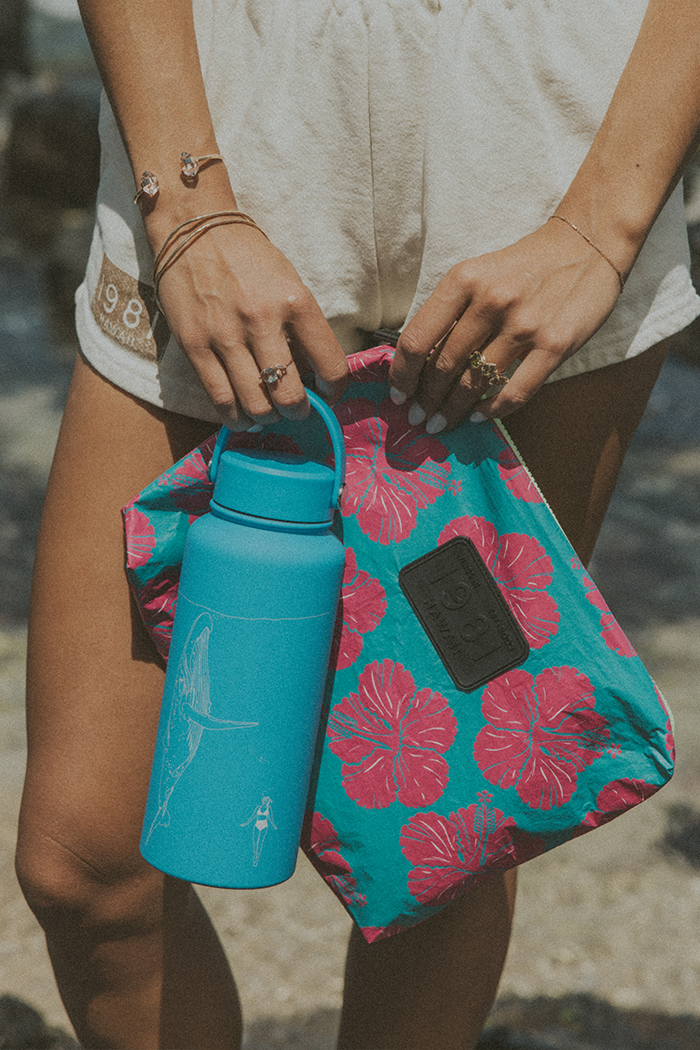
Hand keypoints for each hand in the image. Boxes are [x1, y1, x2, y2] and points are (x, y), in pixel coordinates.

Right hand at [155, 221, 348, 429]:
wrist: (194, 226)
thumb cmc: (248, 257)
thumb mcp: (289, 282)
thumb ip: (302, 327)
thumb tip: (312, 376)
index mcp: (296, 301)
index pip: (331, 365)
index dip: (334, 390)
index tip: (328, 393)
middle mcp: (262, 320)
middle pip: (290, 395)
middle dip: (298, 412)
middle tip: (297, 410)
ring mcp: (225, 334)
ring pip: (255, 404)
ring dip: (267, 418)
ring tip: (269, 413)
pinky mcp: (195, 344)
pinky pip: (220, 398)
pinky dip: (236, 416)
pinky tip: (243, 415)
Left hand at [388, 219, 622, 432]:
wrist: (586, 244)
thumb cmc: (523, 266)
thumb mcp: (477, 274)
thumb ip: (450, 312)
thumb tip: (418, 362)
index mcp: (463, 280)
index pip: (416, 339)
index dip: (401, 375)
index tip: (398, 395)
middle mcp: (490, 301)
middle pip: (443, 367)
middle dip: (426, 401)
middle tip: (418, 419)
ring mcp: (524, 325)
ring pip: (474, 383)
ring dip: (453, 411)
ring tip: (442, 423)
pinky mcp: (555, 345)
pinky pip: (514, 391)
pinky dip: (492, 410)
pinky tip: (479, 416)